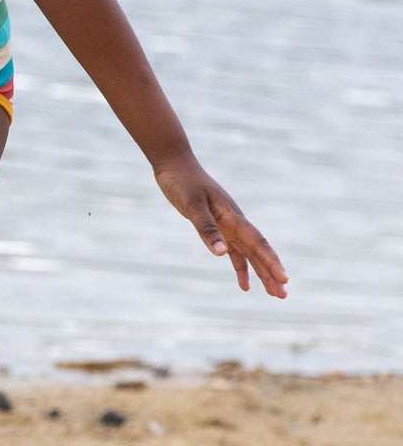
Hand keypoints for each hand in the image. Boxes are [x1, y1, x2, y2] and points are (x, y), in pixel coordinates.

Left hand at [154, 155, 288, 298]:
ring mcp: (227, 224)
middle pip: (257, 250)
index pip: (257, 241)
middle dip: (271, 272)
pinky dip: (240, 266)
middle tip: (283, 295)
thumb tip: (221, 254)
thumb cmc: (183, 181)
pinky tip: (244, 284)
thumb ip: (206, 228)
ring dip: (261, 272)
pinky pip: (233, 250)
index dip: (271, 260)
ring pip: (249, 253)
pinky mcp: (217, 226)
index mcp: (232, 215)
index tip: (284, 278)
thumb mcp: (191, 205)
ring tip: (273, 293)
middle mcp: (234, 221)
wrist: (175, 164)